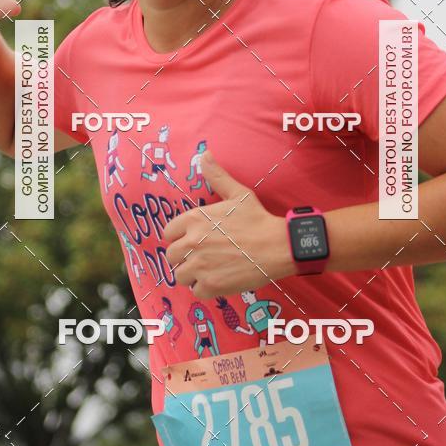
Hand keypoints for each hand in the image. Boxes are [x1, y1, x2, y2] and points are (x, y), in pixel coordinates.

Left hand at [162, 151, 292, 297]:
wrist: (277, 246)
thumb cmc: (258, 219)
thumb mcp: (237, 193)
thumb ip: (216, 175)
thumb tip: (205, 154)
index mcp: (194, 220)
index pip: (168, 233)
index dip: (179, 238)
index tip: (192, 240)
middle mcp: (192, 242)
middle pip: (171, 256)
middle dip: (184, 258)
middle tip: (202, 256)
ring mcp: (200, 266)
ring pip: (180, 276)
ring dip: (192, 275)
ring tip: (209, 269)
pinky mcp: (211, 285)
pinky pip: (196, 291)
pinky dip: (205, 288)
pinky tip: (218, 280)